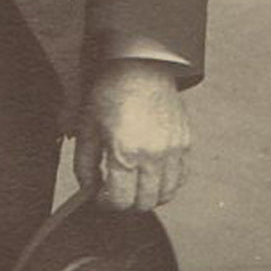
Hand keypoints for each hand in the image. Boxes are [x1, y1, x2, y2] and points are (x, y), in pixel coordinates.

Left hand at [74, 60, 190, 211]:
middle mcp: (152, 156)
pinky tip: (153, 176)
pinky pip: (180, 178)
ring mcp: (172, 151)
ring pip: (166, 195)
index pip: (120, 200)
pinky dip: (167, 184)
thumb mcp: (87, 125)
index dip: (107, 203)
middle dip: (126, 203)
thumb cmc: (112, 91)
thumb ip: (84, 163)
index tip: (101, 197)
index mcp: (124, 152)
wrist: (141, 66)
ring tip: (134, 187)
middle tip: (116, 193)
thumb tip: (88, 188)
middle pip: (144, 203)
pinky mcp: (185, 144)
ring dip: (148, 197)